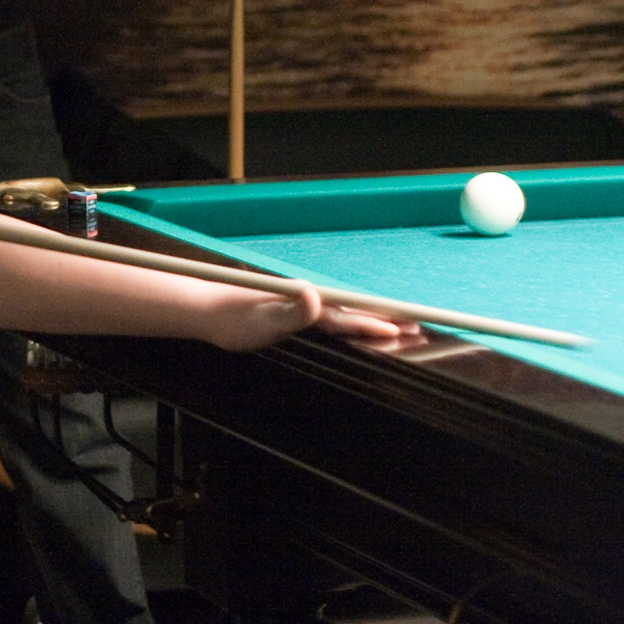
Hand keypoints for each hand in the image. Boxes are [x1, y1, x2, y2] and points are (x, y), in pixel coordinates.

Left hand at [206, 285, 421, 352]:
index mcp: (305, 302)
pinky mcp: (292, 310)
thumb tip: (314, 296)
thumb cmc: (229, 319)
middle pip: (354, 309)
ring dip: (374, 318)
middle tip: (418, 328)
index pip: (349, 314)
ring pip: (346, 312)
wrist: (205, 310)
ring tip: (400, 326)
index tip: (405, 327)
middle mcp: (307, 300)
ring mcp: (300, 304)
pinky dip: (353, 320)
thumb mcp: (258, 320)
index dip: (377, 322)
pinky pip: (332, 316)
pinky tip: (362, 324)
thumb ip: (290, 312)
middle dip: (387, 318)